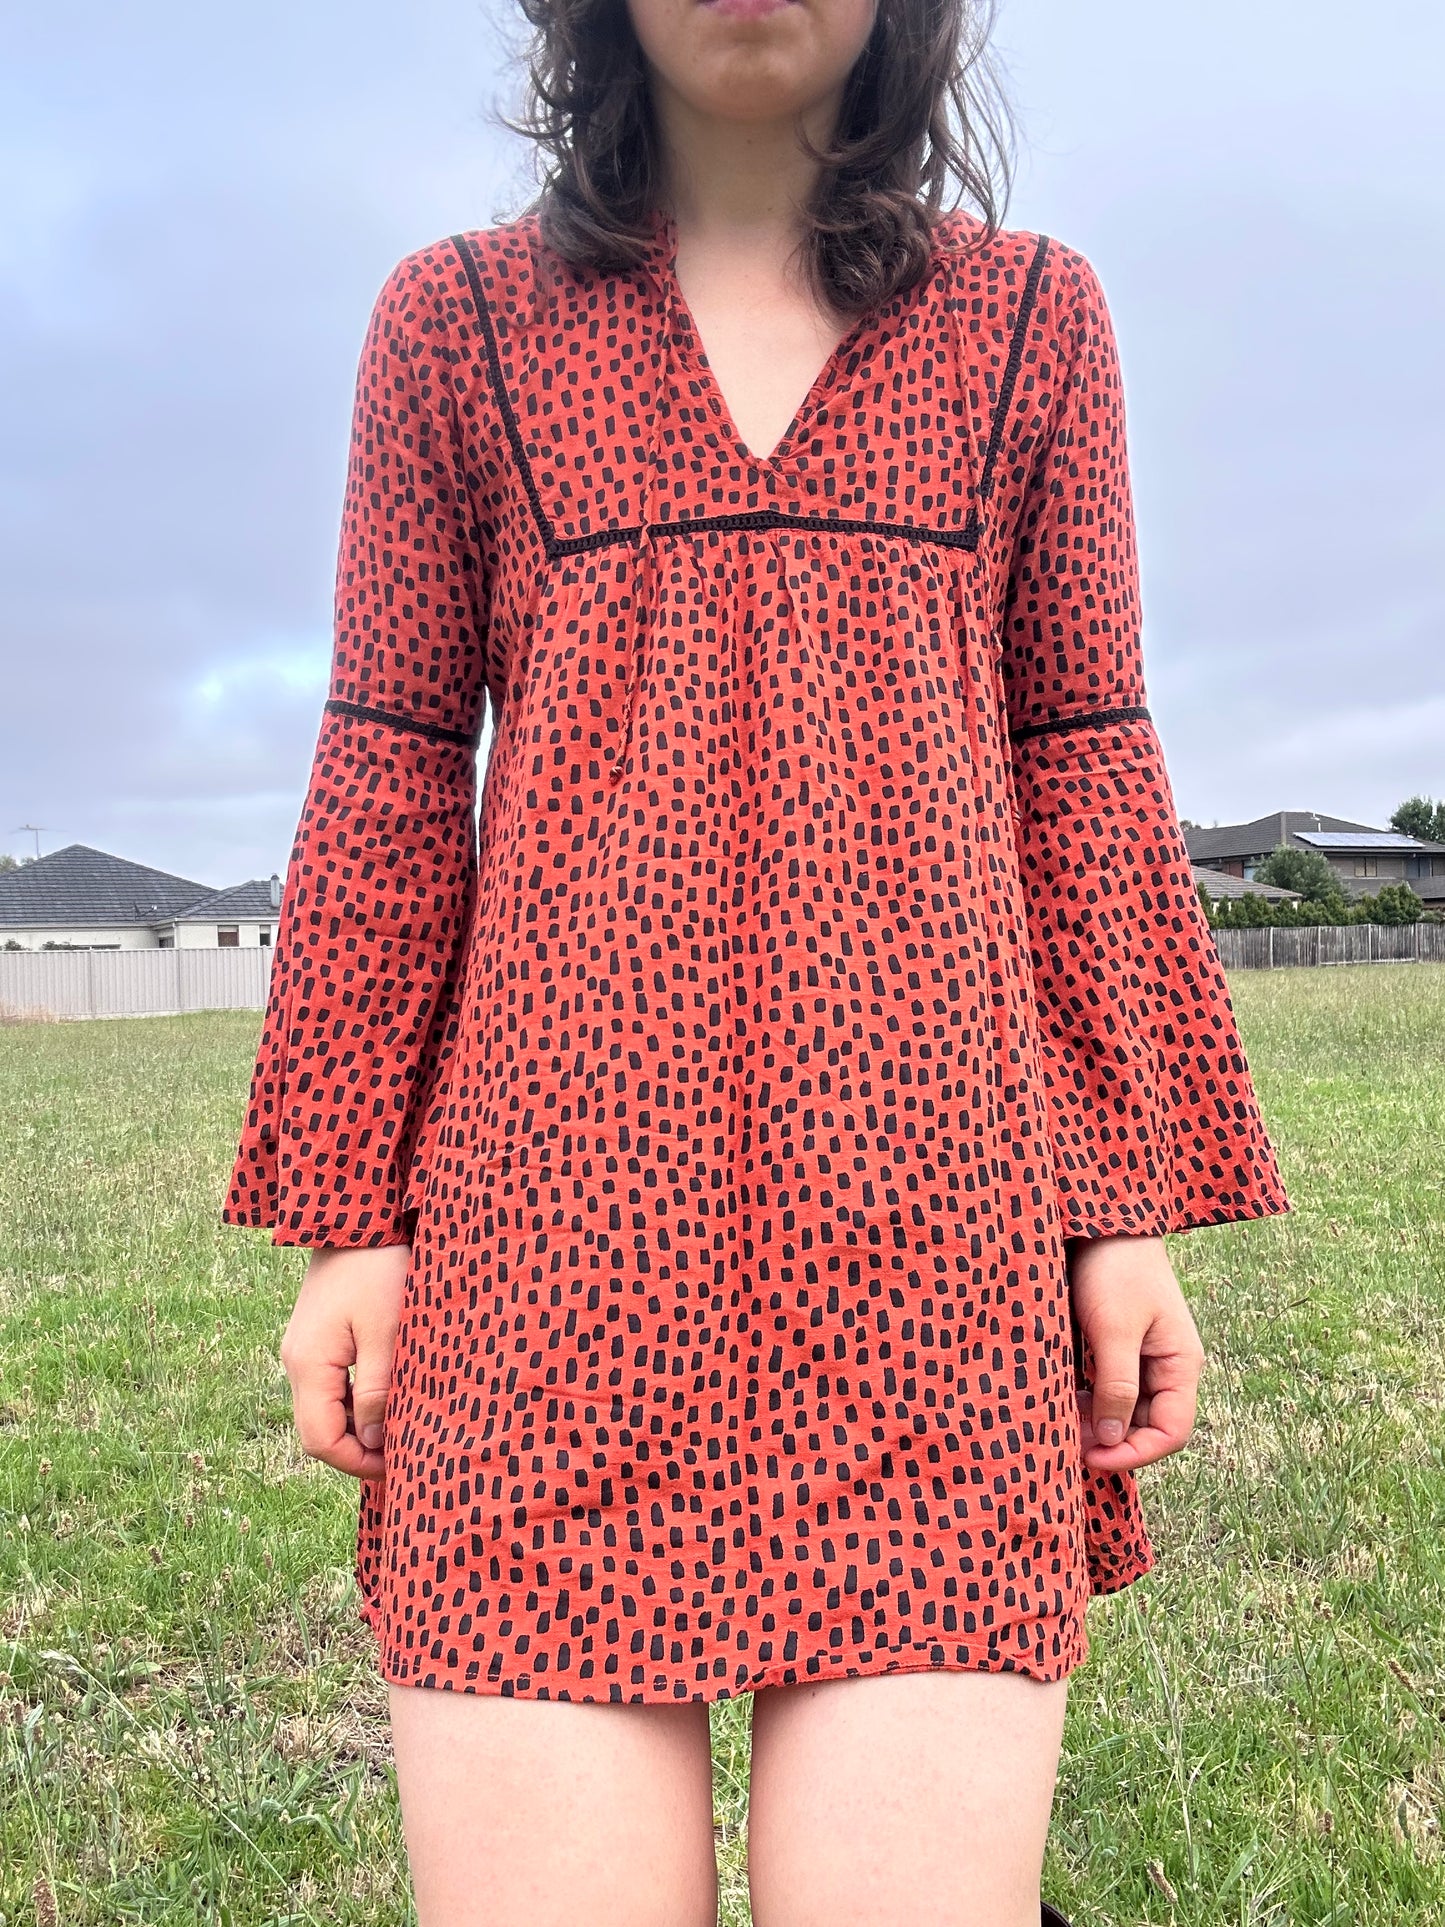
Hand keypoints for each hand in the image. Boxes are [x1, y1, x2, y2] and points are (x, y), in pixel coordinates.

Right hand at [278, 1244, 410, 1481]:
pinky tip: (384, 1397)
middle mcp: (296, 1362)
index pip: (319, 1440)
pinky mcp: (315, 1338)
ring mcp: (302, 1349)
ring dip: (356, 1425)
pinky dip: (353, 1401)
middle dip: (357, 1449)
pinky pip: (329, 1385)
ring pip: (323, 1409)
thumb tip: (369, 1440)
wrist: (353, 1215)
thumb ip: (377, 1388)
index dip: (355, 1463)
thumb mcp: (387, 1331)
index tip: (397, 1466)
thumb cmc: (378, 1268)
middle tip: (403, 1451)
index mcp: (309, 1365)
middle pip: (318, 1429)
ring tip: (399, 1426)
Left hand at [1066, 1234, 1205, 1473]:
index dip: (1133, 1454)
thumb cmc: (1114, 1269)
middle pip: (1147, 1426)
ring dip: (1096, 1423)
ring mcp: (1143, 1357)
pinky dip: (1088, 1400)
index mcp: (1180, 1364)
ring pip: (1125, 1410)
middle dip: (1110, 1441)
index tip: (1090, 1457)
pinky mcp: (1118, 1346)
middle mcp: (1167, 1367)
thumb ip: (1117, 1385)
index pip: (1171, 1432)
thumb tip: (1112, 1439)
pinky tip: (1063, 1398)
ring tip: (1060, 1421)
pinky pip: (1109, 1388)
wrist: (1103, 1220)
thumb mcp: (1115, 1330)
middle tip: (1065, 1439)